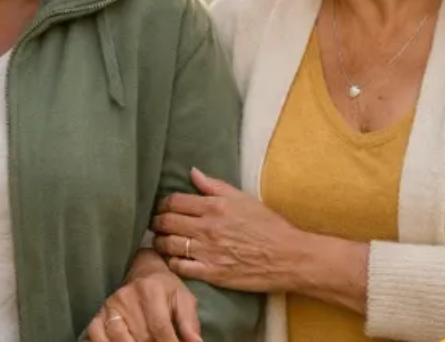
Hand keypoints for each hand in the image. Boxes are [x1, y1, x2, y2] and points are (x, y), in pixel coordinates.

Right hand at [85, 253, 201, 341]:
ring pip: (118, 338)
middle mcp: (127, 297)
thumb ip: (189, 323)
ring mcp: (110, 306)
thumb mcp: (184, 300)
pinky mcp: (98, 314)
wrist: (143, 271)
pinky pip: (96, 334)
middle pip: (141, 337)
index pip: (160, 329)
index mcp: (151, 291)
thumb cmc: (166, 290)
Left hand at [152, 167, 307, 292]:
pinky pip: (179, 268)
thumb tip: (192, 172)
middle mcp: (207, 228)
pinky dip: (171, 263)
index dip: (163, 204)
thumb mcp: (244, 198)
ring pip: (168, 245)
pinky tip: (174, 260)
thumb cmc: (269, 226)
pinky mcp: (211, 273)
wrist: (288, 257)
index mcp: (214, 207)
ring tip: (161, 242)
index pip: (174, 201)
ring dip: (160, 242)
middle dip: (156, 222)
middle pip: (166, 222)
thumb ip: (215, 186)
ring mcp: (208, 252)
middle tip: (156, 224)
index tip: (162, 208)